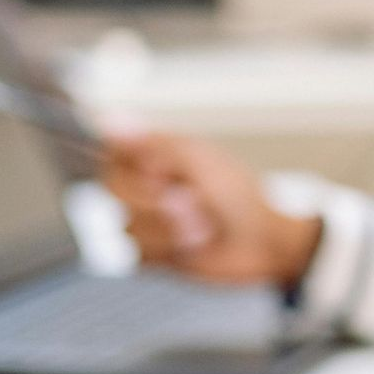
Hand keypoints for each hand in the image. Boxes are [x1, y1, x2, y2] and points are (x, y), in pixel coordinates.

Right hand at [100, 131, 321, 288]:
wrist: (263, 243)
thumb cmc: (239, 196)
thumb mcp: (196, 160)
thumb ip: (150, 143)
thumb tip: (110, 119)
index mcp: (156, 156)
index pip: (113, 151)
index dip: (131, 162)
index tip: (159, 170)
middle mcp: (147, 186)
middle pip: (113, 189)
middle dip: (154, 200)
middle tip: (190, 201)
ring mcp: (148, 220)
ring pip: (126, 224)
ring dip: (169, 228)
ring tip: (202, 226)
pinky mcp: (153, 252)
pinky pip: (138, 253)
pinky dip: (169, 249)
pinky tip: (194, 244)